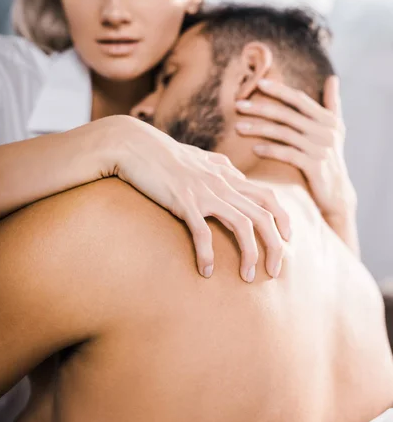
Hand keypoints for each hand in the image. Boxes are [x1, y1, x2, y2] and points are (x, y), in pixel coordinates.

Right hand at [102, 116, 289, 282]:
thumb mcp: (198, 156)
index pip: (267, 196)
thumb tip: (235, 173)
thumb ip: (220, 165)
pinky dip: (207, 254)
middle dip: (275, 245)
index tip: (287, 240)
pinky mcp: (183, 201)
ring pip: (242, 224)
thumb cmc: (163, 153)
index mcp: (226, 175)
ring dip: (250, 254)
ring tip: (247, 276)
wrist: (134, 145)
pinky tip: (206, 271)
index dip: (283, 219)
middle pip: (263, 215)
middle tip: (274, 271)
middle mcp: (222, 184)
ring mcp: (204, 192)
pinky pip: (202, 232)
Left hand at [235, 77, 356, 221]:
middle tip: (238, 105)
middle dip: (261, 108)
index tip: (258, 83)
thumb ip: (332, 103)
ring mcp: (320, 149)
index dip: (279, 90)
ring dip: (259, 129)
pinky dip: (270, 150)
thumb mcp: (336, 130)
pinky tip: (254, 149)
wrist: (337, 193)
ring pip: (284, 133)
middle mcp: (326, 132)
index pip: (299, 99)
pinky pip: (288, 154)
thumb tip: (333, 78)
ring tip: (238, 128)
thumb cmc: (331, 158)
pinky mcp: (315, 167)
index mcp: (328, 120)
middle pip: (287, 114)